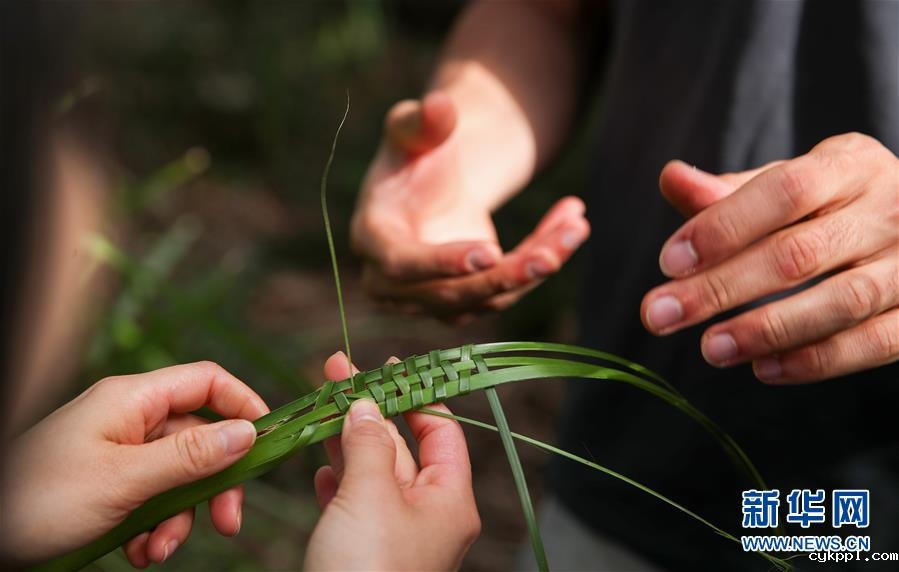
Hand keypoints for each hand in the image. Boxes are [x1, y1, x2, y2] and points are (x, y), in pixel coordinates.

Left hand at [1, 361, 268, 566]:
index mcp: (132, 399)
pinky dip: (154, 527)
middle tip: (226, 523)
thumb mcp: (123, 480)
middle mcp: (129, 418)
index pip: (207, 381)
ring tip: (159, 551)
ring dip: (179, 517)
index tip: (266, 443)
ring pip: (177, 475)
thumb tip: (247, 433)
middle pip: (199, 436)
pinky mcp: (107, 483)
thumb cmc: (39, 499)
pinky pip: (151, 497)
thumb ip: (190, 456)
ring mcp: (117, 451)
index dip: (243, 405)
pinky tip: (138, 552)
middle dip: (214, 483)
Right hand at [304, 353, 479, 569]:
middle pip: (402, 446)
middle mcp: (427, 515)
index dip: (416, 395)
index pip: (441, 431)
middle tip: (337, 371)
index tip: (387, 367)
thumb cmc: (367, 571)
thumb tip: (366, 404)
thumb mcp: (370, 495)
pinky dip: (338, 481)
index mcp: (448, 500)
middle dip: (370, 409)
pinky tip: (322, 466)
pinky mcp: (364, 552)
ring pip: (373, 473)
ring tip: (321, 407)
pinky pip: (354, 505)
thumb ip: (369, 443)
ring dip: (347, 440)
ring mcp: (394, 535)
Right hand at [352, 90, 589, 321]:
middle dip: (505, 276)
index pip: (400, 263)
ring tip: (575, 227)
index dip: (441, 262)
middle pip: (450, 295)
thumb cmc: (414, 156)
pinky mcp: (466, 303)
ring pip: (487, 298)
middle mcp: (393, 282)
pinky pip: (508, 291)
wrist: (429, 186)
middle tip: (551, 255)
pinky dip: (542, 261)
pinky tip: (571, 224)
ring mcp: (430, 299)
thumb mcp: (412, 131)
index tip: (490, 251)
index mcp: (372, 238)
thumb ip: (420, 120)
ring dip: (535, 267)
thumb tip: (439, 105)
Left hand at [642, 133, 897, 382]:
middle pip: (799, 253)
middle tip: (660, 315)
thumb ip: (728, 192)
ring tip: (710, 348)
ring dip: (767, 330)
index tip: (669, 262)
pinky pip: (876, 342)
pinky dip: (817, 360)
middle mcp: (890, 208)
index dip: (724, 227)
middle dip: (722, 288)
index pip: (785, 191)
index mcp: (849, 165)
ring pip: (842, 301)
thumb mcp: (788, 184)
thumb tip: (670, 177)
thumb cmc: (833, 203)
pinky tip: (763, 368)